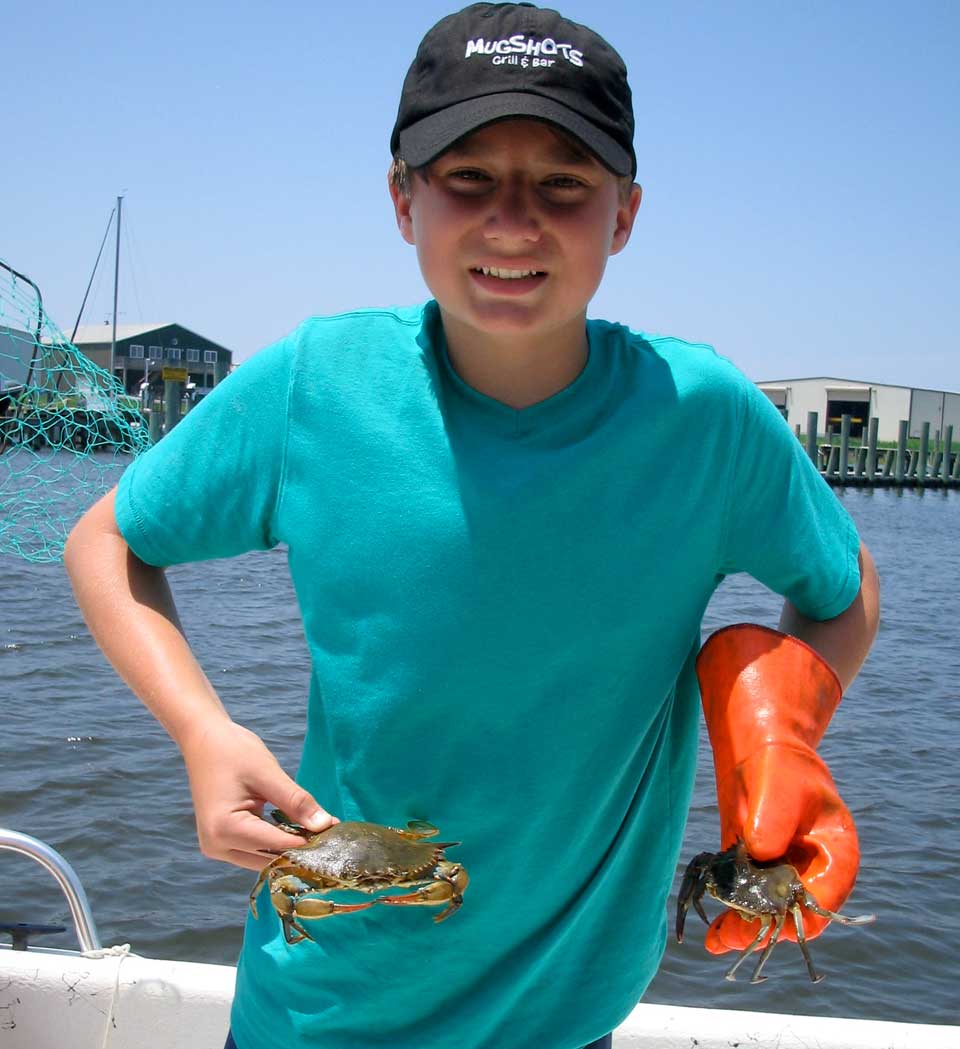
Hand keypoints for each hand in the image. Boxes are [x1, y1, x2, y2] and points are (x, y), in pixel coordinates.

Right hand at [180, 718, 337, 870]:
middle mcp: (217, 846)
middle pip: (269, 859)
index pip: (277, 846)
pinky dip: (276, 842)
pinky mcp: (221, 842)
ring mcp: (216, 847)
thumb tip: (325, 824)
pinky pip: (255, 850)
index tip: (337, 835)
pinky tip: (298, 829)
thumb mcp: (268, 774)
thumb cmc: (233, 751)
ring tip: (318, 831)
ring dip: (289, 848)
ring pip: (263, 859)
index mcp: (224, 830)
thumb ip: (296, 801)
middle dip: (301, 849)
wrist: (204, 740)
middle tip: (332, 834)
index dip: (309, 842)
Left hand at [704, 745, 859, 952]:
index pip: (824, 899)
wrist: (758, 750)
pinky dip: (731, 916)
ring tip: (717, 940)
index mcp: (836, 854)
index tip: (767, 920)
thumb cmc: (780, 763)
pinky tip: (712, 934)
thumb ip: (774, 818)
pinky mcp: (754, 870)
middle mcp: (812, 871)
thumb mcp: (780, 783)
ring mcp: (782, 873)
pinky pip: (746, 900)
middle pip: (793, 913)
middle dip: (764, 928)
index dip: (797, 914)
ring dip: (745, 929)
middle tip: (732, 935)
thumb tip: (760, 853)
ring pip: (767, 912)